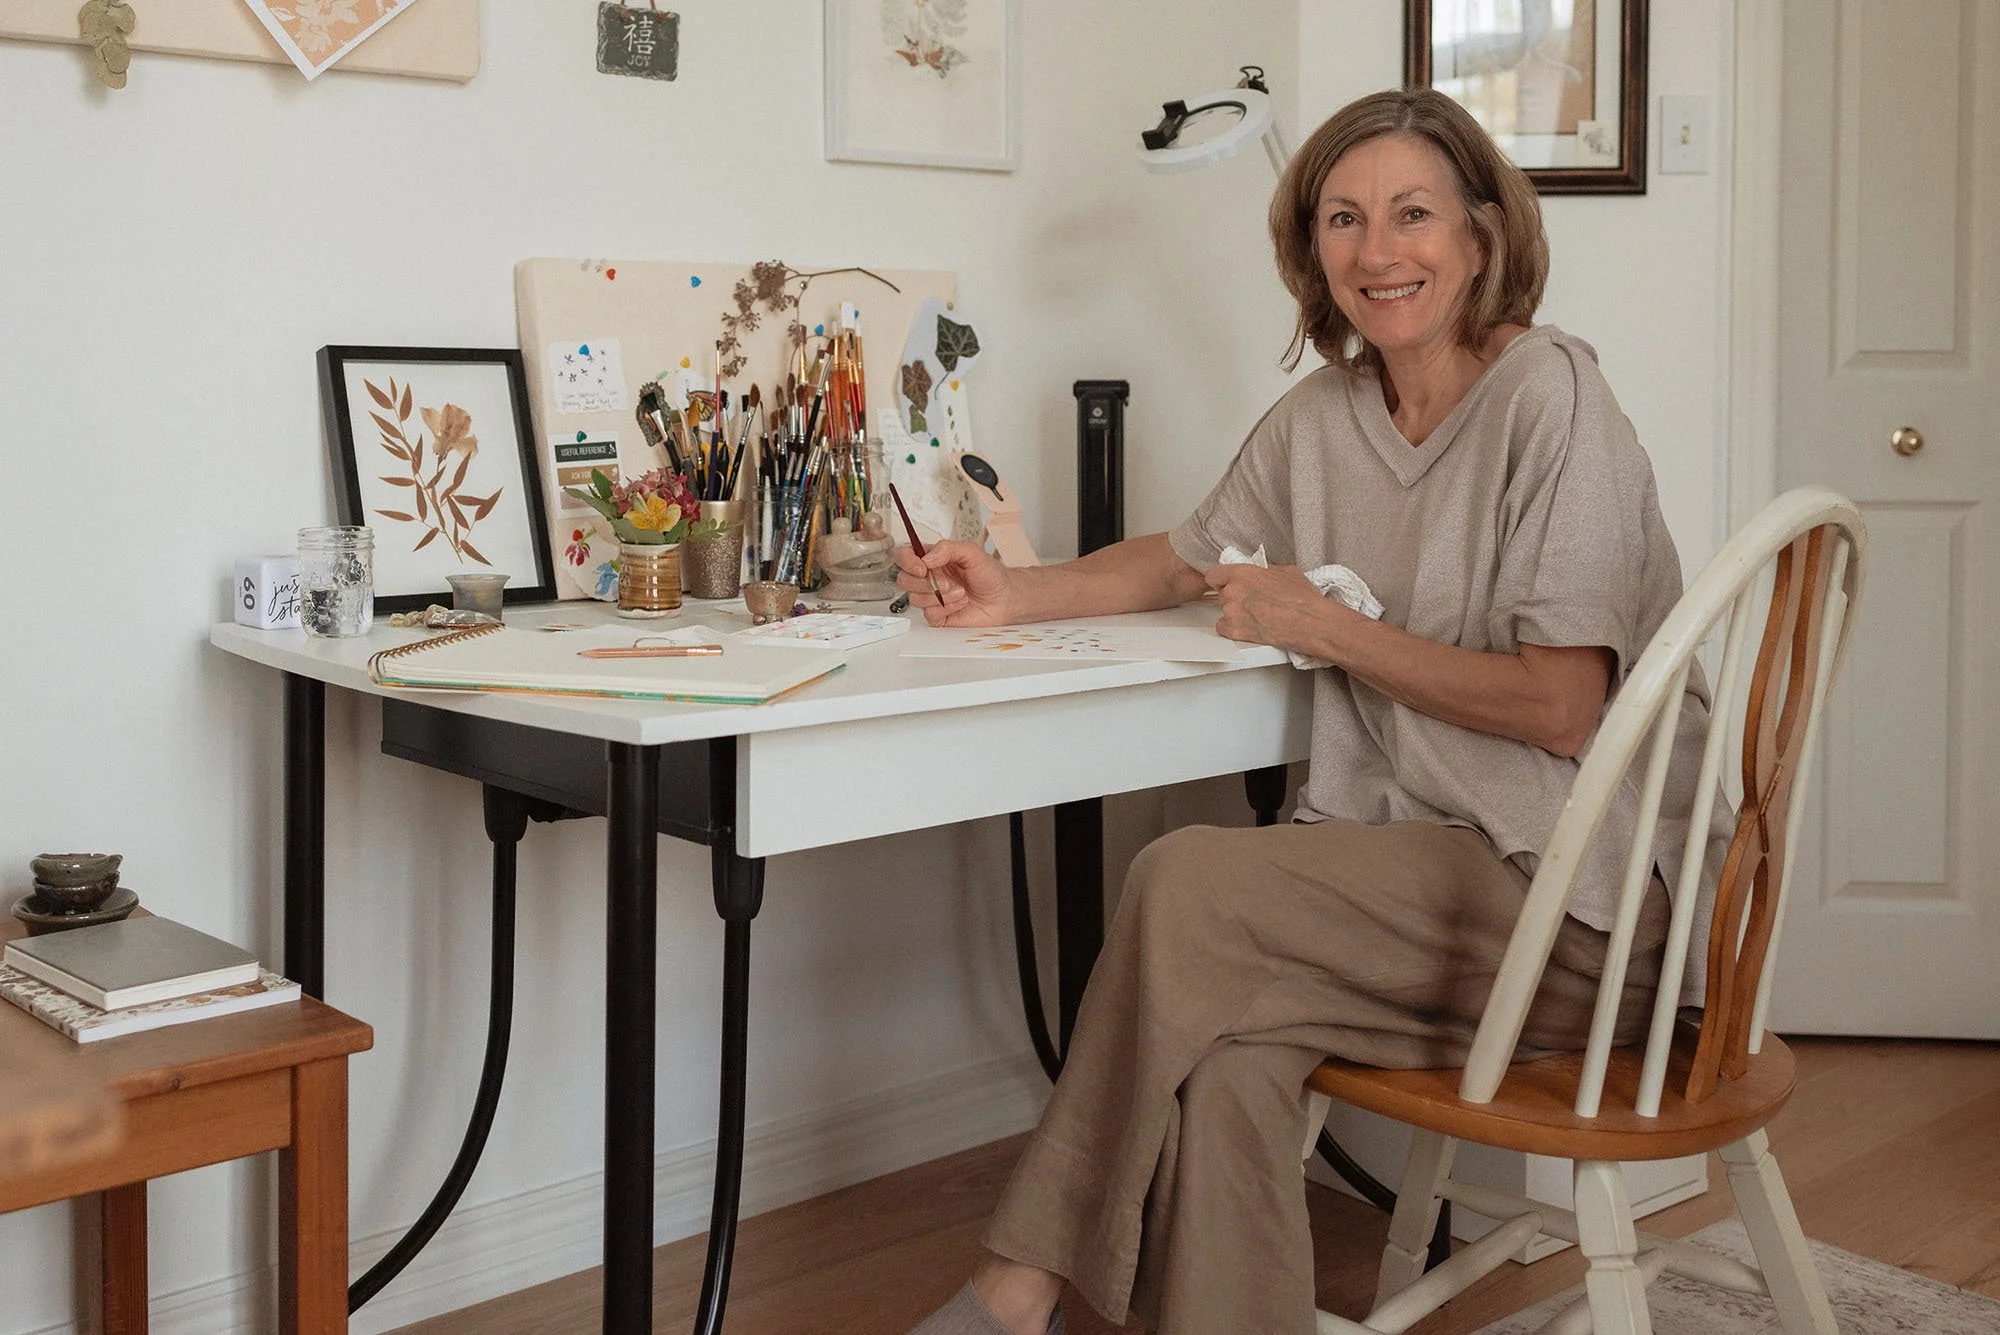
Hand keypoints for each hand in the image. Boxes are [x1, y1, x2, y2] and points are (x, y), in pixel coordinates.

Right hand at [893, 539, 1015, 625]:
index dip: (907, 562)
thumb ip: (947, 548)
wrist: (1005, 598)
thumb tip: (926, 558)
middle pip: (904, 579)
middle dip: (926, 582)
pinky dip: (946, 608)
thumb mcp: (972, 552)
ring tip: (961, 592)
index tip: (922, 567)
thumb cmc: (990, 574)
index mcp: (932, 559)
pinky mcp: (938, 616)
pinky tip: (961, 603)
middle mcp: (928, 578)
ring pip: (915, 598)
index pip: (904, 556)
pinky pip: (929, 614)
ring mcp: (932, 597)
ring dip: (941, 596)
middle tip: (948, 582)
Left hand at [1204, 562, 1355, 657]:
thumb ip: (1264, 571)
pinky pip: (1224, 628)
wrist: (1311, 623)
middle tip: (1252, 601)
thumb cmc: (1302, 599)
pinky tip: (1248, 626)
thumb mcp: (1285, 572)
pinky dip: (1233, 628)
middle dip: (1234, 597)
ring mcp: (1232, 613)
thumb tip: (1261, 572)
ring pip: (1224, 611)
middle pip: (1222, 594)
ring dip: (1236, 613)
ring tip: (1256, 615)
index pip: (1214, 575)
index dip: (1221, 580)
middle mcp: (1233, 591)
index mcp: (1242, 573)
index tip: (1227, 583)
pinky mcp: (1236, 631)